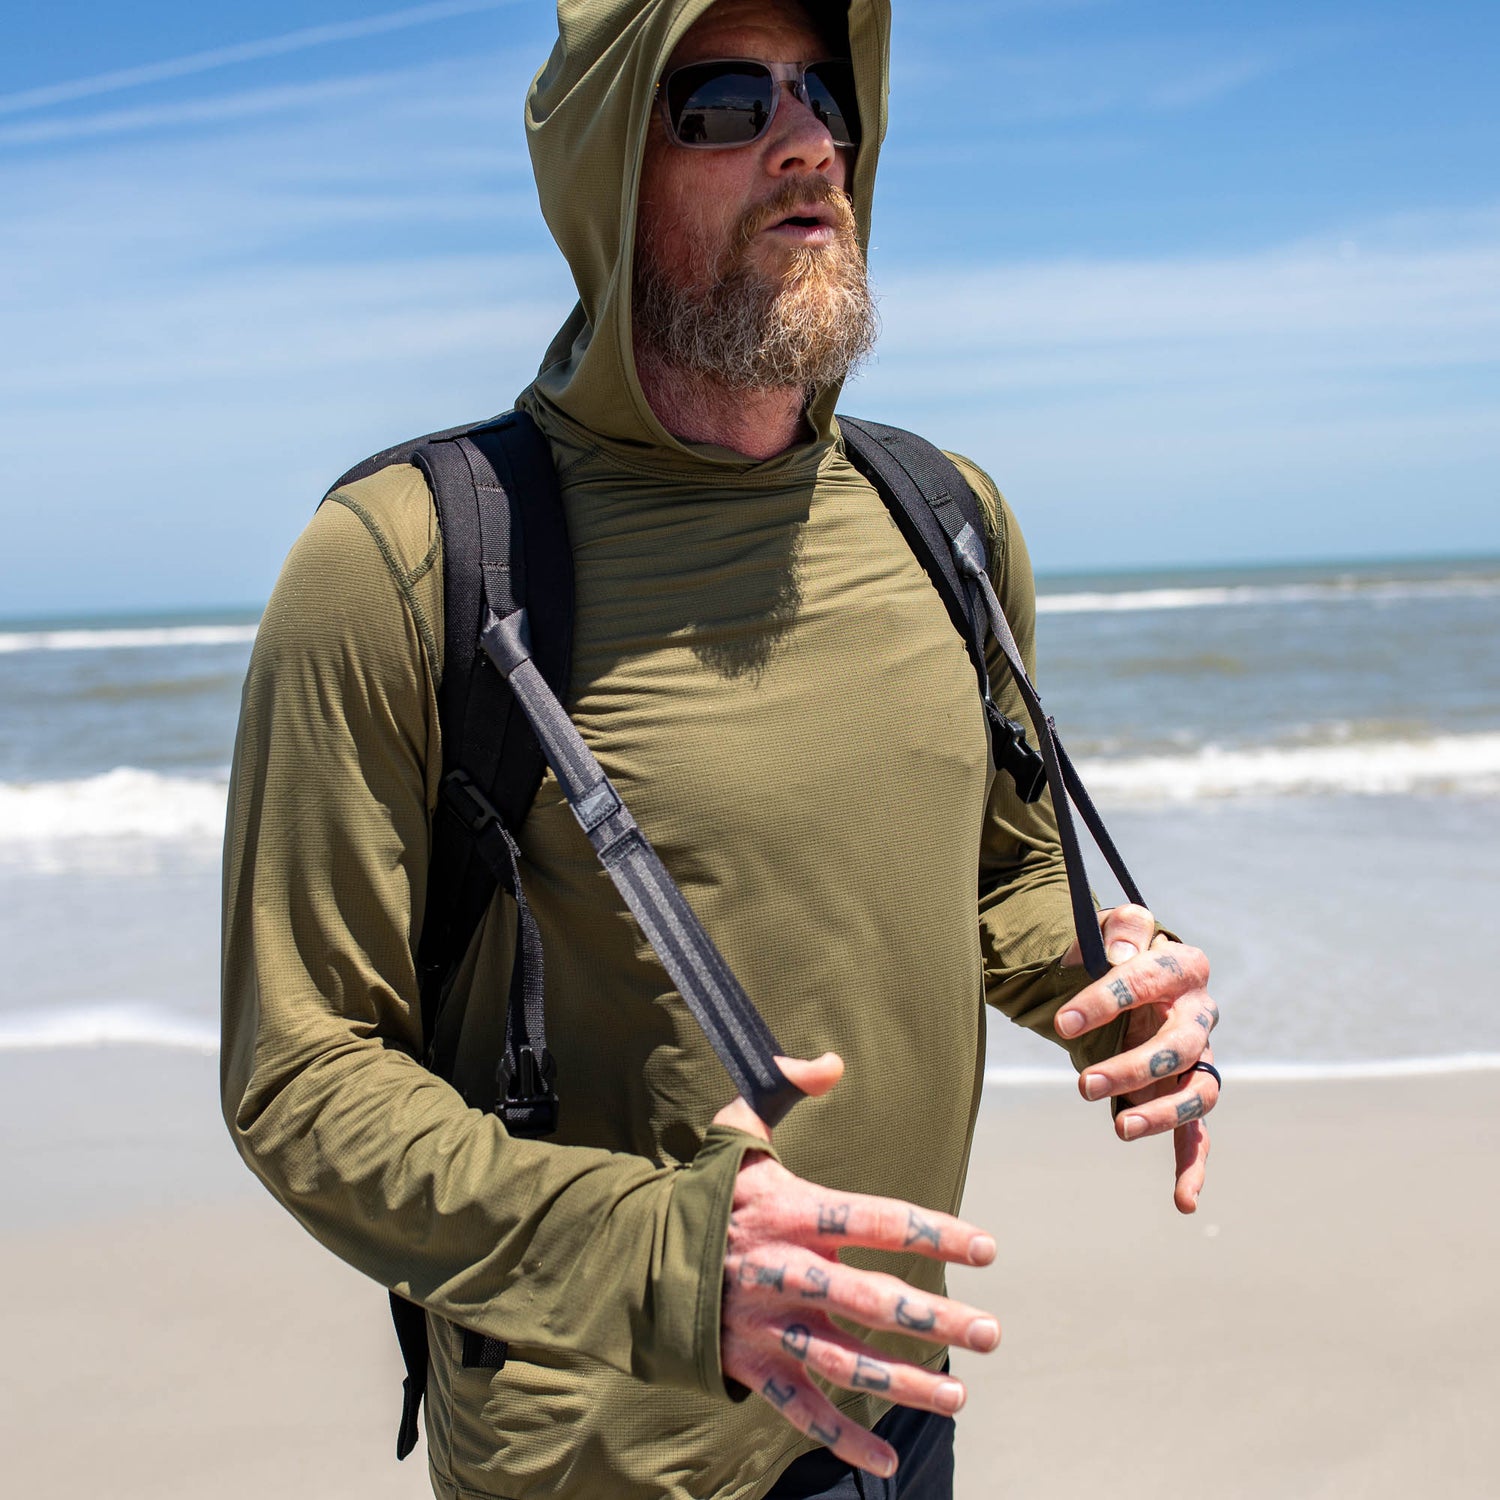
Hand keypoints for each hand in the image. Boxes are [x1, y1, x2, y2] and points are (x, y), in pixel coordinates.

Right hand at [713, 1054, 1000, 1477]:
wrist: (637, 1254)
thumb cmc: (706, 1191)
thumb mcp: (739, 1129)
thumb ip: (784, 1086)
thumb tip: (834, 1061)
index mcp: (791, 1211)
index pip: (875, 1220)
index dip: (933, 1231)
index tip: (986, 1246)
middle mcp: (784, 1271)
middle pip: (870, 1300)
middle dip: (934, 1319)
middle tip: (990, 1333)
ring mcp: (768, 1324)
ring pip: (845, 1360)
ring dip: (905, 1383)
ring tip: (961, 1394)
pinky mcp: (751, 1365)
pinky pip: (801, 1409)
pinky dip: (842, 1438)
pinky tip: (886, 1463)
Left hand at [1056, 905, 1219, 1214]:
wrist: (1124, 976)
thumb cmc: (1115, 950)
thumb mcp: (1111, 926)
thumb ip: (1121, 928)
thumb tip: (1123, 956)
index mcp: (1184, 967)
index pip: (1150, 980)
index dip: (1107, 1001)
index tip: (1063, 1023)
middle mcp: (1199, 1016)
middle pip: (1181, 1046)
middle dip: (1134, 1067)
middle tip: (1083, 1083)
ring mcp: (1198, 1059)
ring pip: (1198, 1092)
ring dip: (1162, 1112)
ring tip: (1119, 1127)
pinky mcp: (1186, 1092)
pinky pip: (1199, 1132)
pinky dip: (1193, 1165)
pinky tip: (1185, 1201)